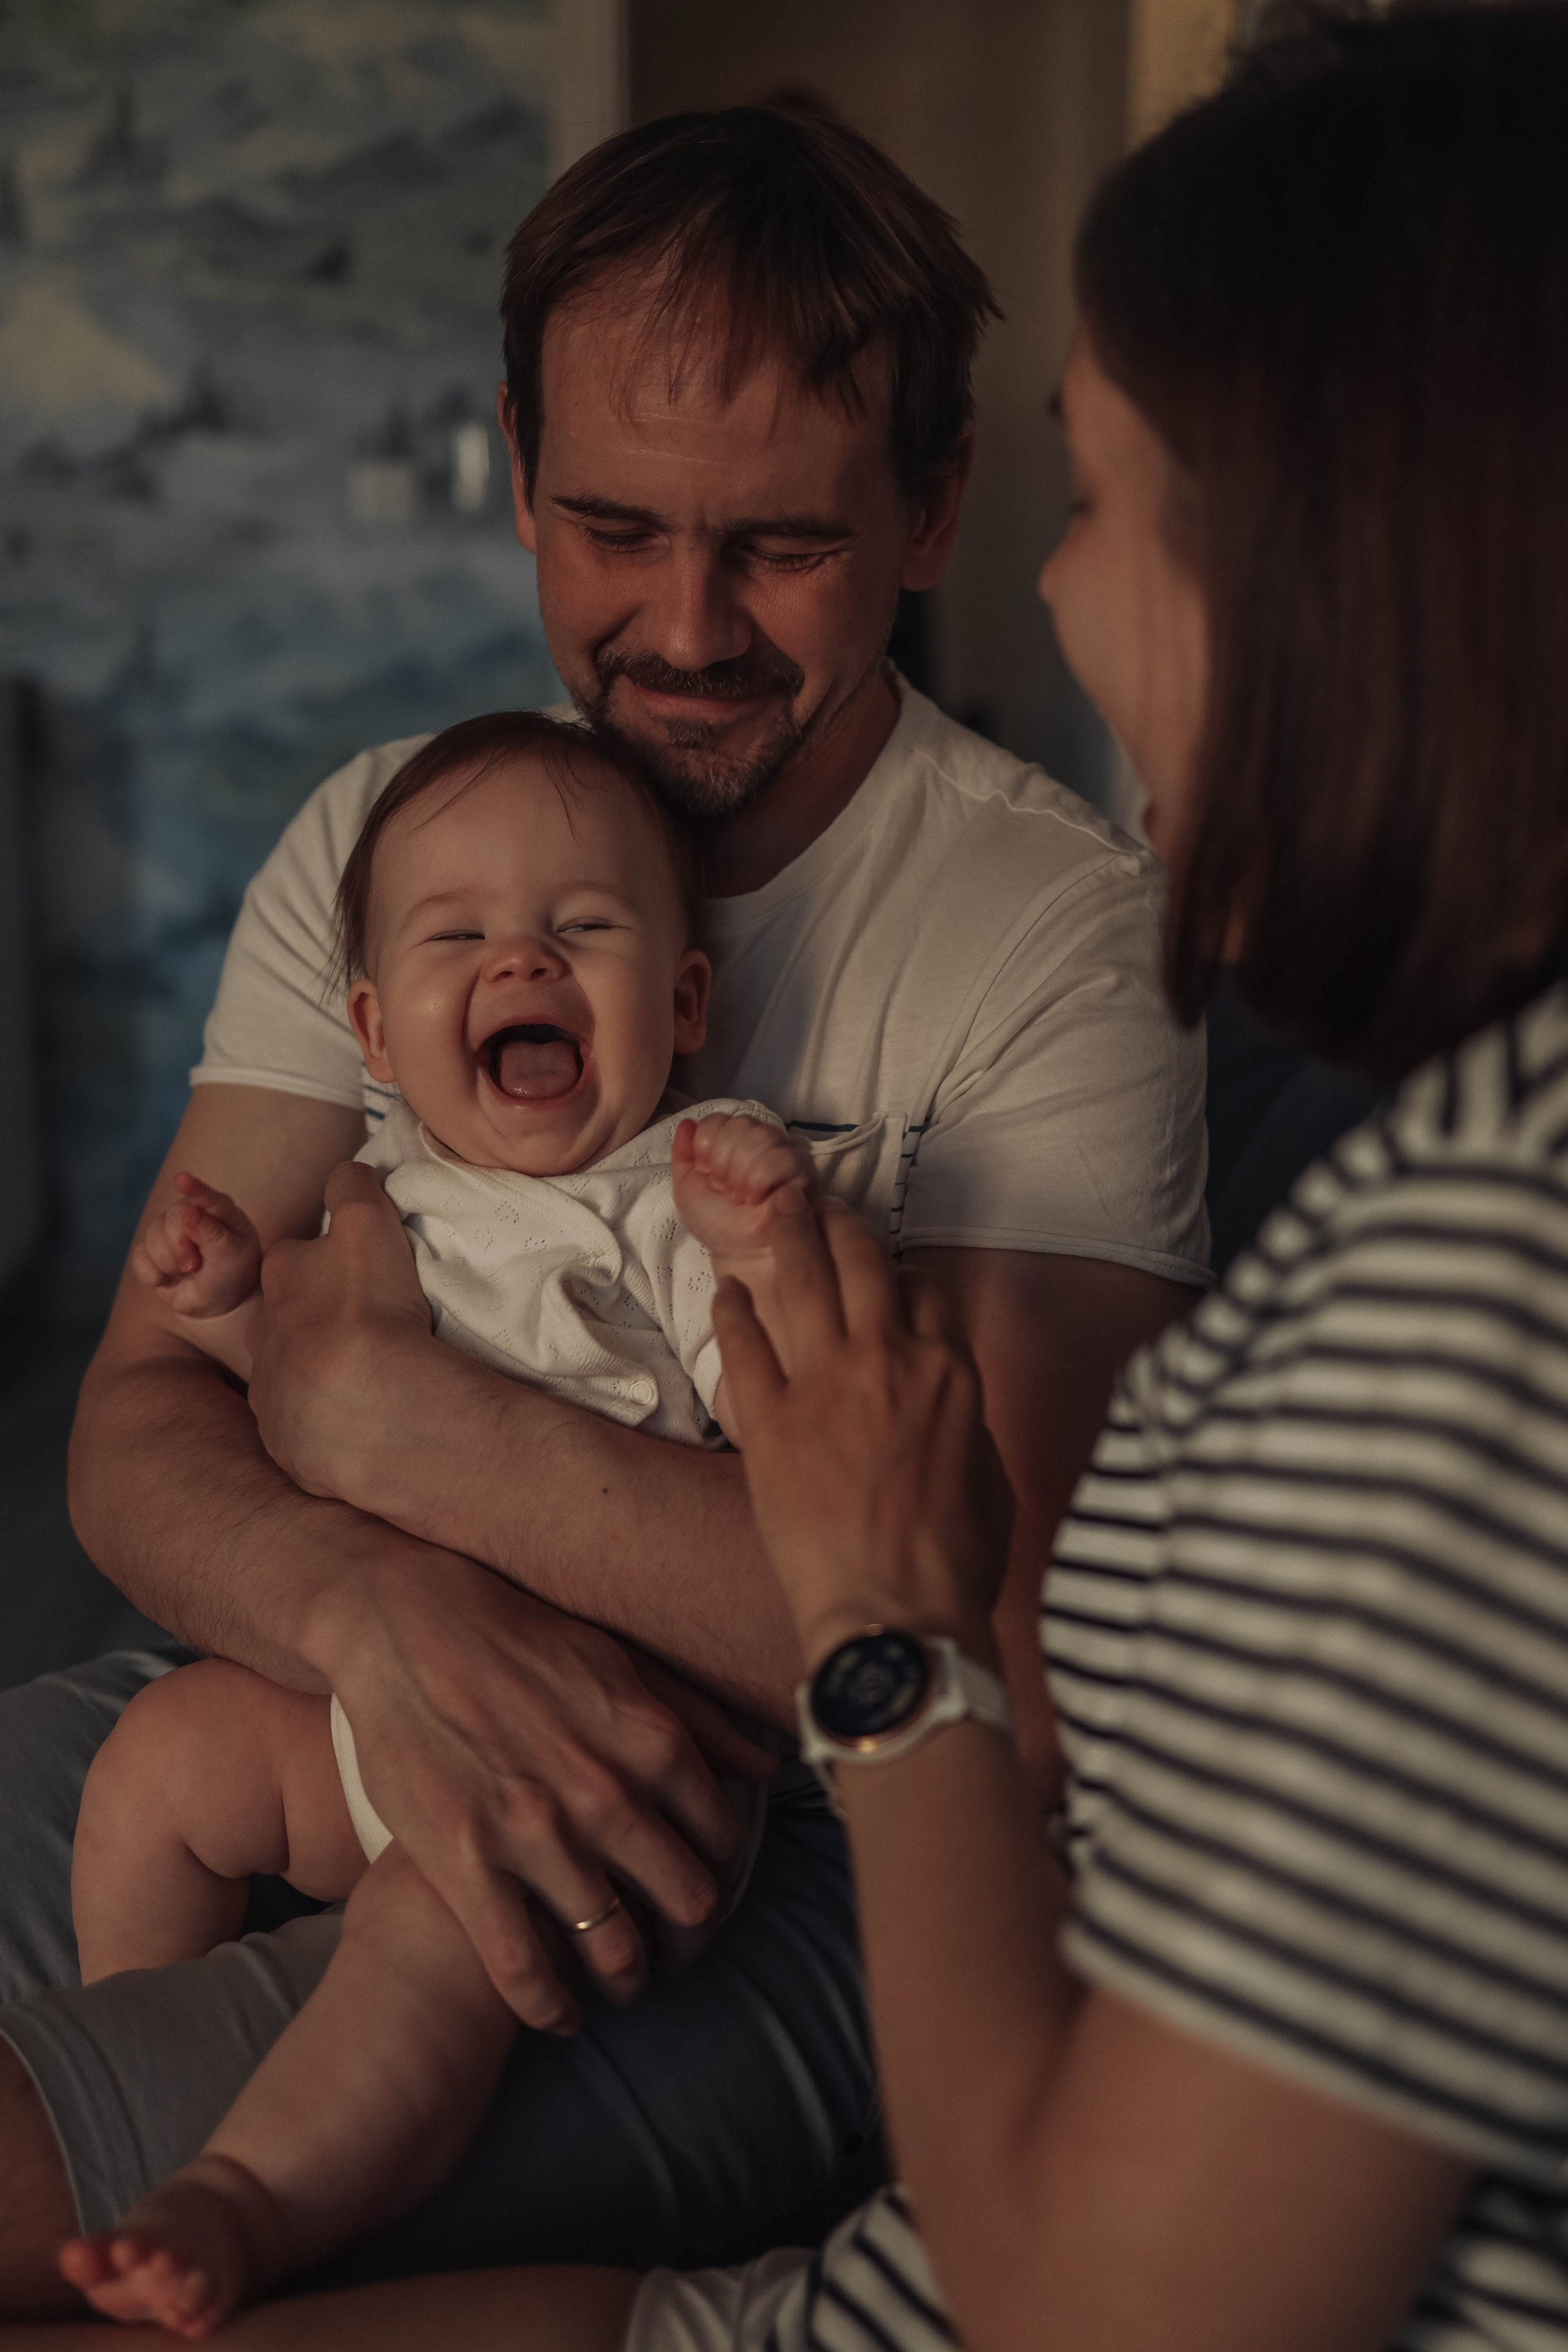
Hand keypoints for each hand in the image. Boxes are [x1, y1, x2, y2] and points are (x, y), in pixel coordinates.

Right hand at [130, 1174, 261, 1317]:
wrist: (220, 1301)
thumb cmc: (233, 1273)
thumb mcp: (232, 1257)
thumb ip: (213, 1234)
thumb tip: (189, 1213)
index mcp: (218, 1210)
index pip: (207, 1197)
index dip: (194, 1188)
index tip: (182, 1179)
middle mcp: (190, 1213)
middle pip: (171, 1221)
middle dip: (181, 1249)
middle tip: (196, 1266)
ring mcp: (168, 1231)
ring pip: (152, 1239)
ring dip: (170, 1264)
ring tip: (189, 1272)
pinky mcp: (150, 1251)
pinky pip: (140, 1259)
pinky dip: (154, 1275)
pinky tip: (169, 1280)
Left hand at [248, 1161, 432, 1500]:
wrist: (369, 1405)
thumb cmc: (368, 1307)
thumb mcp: (367, 1222)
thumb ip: (353, 1186)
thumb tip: (346, 1173)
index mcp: (279, 1280)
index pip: (295, 1258)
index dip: (327, 1262)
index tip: (359, 1275)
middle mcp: (262, 1337)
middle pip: (287, 1321)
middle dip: (316, 1323)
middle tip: (365, 1332)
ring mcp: (270, 1395)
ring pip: (292, 1376)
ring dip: (321, 1376)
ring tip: (369, 1382)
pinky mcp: (286, 1443)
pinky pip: (306, 1428)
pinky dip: (329, 1423)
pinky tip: (363, 1423)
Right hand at [319, 1540, 775, 2028]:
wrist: (403, 1624)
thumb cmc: (519, 1637)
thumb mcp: (621, 1661)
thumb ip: (697, 1717)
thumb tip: (770, 1762)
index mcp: (652, 1740)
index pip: (723, 1840)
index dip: (721, 1878)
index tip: (704, 1895)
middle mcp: (605, 1792)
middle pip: (684, 1902)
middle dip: (688, 1941)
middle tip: (672, 1954)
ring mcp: (534, 1833)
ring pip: (613, 1947)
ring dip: (625, 1978)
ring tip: (620, 1983)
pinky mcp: (463, 1862)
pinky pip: (521, 1967)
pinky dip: (548, 2006)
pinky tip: (558, 2015)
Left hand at [672, 1114, 812, 1262]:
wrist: (737, 1251)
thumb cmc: (715, 1220)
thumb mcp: (686, 1187)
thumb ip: (682, 1153)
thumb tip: (686, 1123)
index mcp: (730, 1139)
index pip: (717, 1120)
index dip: (706, 1146)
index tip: (706, 1173)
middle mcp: (757, 1138)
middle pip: (738, 1125)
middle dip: (723, 1161)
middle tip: (724, 1189)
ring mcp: (782, 1150)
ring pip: (760, 1136)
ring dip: (741, 1172)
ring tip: (740, 1197)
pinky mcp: (802, 1168)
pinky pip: (780, 1156)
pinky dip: (760, 1179)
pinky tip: (756, 1198)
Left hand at [713, 1201, 1014, 1669]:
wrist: (895, 1618)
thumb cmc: (955, 1563)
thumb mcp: (989, 1476)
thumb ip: (966, 1420)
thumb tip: (949, 1401)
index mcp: (951, 1372)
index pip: (925, 1290)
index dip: (903, 1270)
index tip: (886, 1266)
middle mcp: (889, 1359)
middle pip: (863, 1261)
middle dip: (840, 1221)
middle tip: (819, 1199)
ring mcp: (824, 1385)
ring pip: (803, 1280)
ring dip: (788, 1234)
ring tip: (777, 1205)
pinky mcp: (770, 1421)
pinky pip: (744, 1345)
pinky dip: (733, 1309)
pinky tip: (726, 1289)